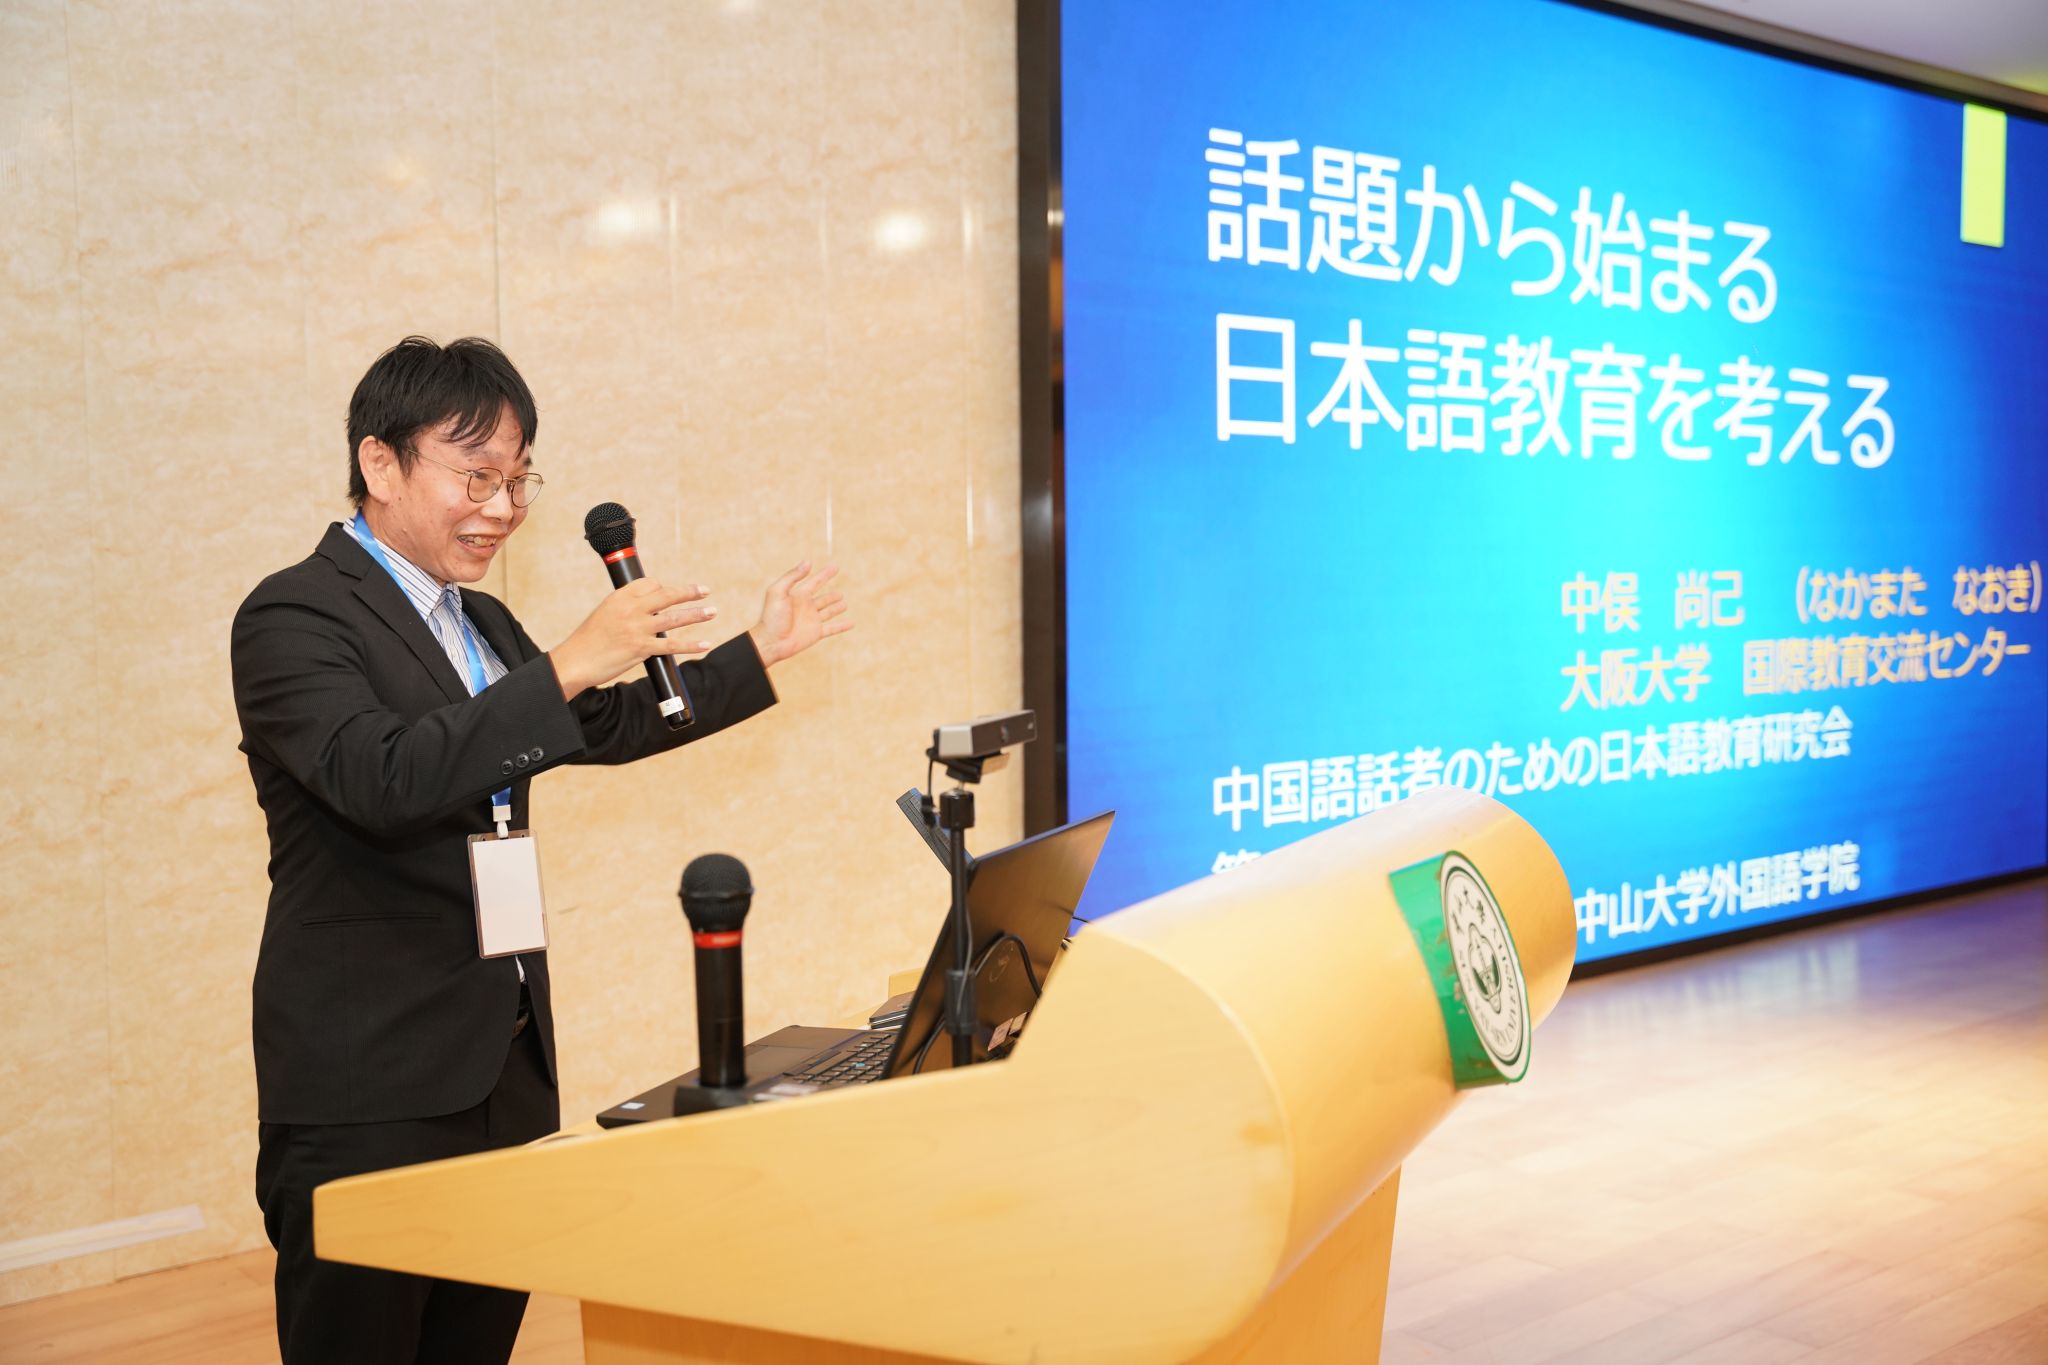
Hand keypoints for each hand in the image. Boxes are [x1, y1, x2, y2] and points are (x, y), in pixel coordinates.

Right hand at [550, 579, 717, 699]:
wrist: (576, 660)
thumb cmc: (589, 640)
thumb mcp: (605, 614)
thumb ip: (626, 609)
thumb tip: (647, 610)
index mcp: (620, 597)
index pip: (650, 584)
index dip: (663, 587)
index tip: (672, 593)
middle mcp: (631, 609)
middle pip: (667, 595)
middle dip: (689, 592)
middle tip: (705, 590)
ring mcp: (638, 628)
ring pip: (675, 618)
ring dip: (697, 614)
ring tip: (712, 611)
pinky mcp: (642, 648)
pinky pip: (673, 645)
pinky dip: (691, 645)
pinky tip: (705, 643)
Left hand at [748, 562, 850, 667]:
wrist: (771, 642)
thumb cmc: (771, 617)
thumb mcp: (778, 591)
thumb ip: (792, 576)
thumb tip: (808, 562)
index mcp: (797, 596)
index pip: (814, 582)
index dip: (825, 574)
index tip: (835, 567)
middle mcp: (806, 607)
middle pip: (823, 598)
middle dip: (832, 595)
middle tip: (840, 593)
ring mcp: (812, 621)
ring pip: (828, 612)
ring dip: (836, 608)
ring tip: (844, 604)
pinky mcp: (816, 633)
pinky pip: (832, 628)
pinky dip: (842, 626)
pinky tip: (852, 623)